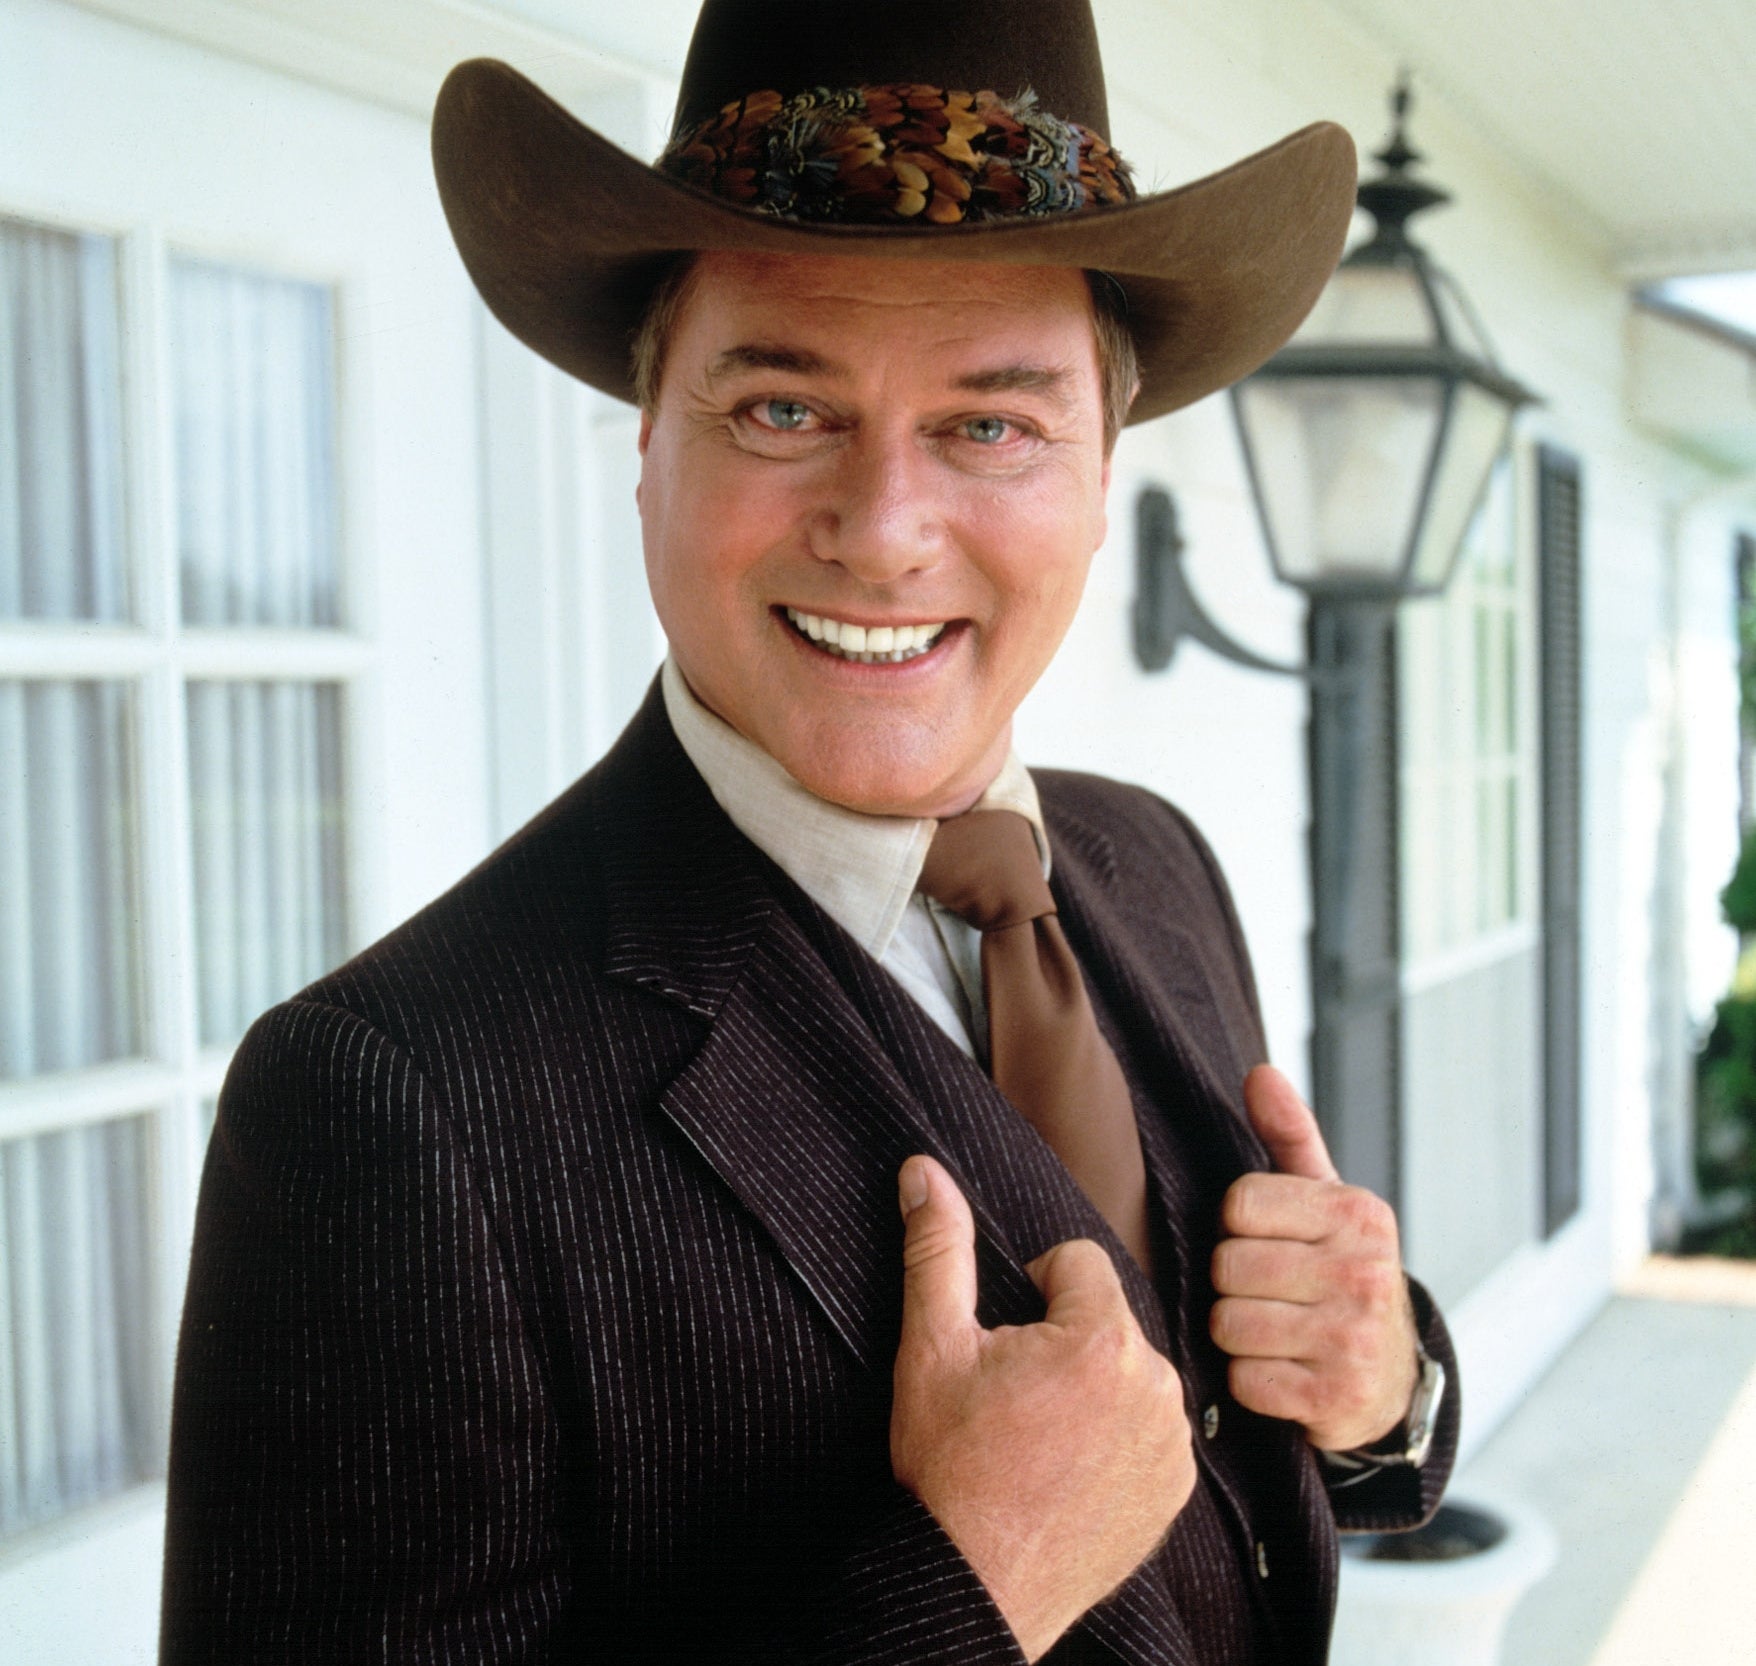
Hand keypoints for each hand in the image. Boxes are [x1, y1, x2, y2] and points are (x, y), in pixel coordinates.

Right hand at [889, 1155, 1193, 1662]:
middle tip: (1018, 1394)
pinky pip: (1152, 1428)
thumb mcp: (932, 1347)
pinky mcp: (1176, 1490)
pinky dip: (1117, 1436)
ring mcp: (1172, 1443)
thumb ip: (938, 1249)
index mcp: (1101, 1339)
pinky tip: (1071, 1467)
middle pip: (1109, 1317)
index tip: (1007, 1343)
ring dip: (1095, 1386)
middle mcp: (1156, 1385)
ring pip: (1132, 1371)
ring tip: (1042, 1434)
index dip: (1034, 1289)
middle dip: (1065, 1338)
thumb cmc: (950, 1466)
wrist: (975, 1585)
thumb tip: (925, 1172)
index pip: (1079, 1261)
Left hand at [1209, 1065, 1419, 1452]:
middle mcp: (1365, 1273)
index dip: (1238, 1228)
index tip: (1267, 1241)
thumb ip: (1288, 1135)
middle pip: (1228, 1267)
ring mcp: (1353, 1339)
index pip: (1239, 1204)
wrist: (1388, 1379)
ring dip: (1238, 1335)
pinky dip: (1251, 1382)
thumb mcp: (1323, 1202)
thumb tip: (1260, 1073)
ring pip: (1229, 1325)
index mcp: (1357, 1214)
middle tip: (1269, 1293)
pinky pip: (1244, 1381)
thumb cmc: (1339, 1274)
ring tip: (1274, 1332)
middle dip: (1234, 1284)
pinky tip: (1284, 1372)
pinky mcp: (1336, 1399)